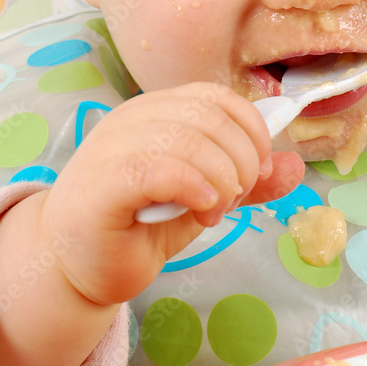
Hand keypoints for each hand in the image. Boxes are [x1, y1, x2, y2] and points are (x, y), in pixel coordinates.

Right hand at [40, 81, 304, 305]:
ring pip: (187, 138)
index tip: (257, 171)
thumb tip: (294, 167)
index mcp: (156, 112)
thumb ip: (245, 183)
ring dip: (220, 177)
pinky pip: (156, 167)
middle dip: (241, 160)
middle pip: (208, 116)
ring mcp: (111, 146)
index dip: (251, 130)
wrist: (71, 268)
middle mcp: (131, 119)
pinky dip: (192, 184)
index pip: (216, 97)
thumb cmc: (135, 229)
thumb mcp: (203, 201)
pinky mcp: (102, 183)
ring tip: (214, 210)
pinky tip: (202, 206)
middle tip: (234, 199)